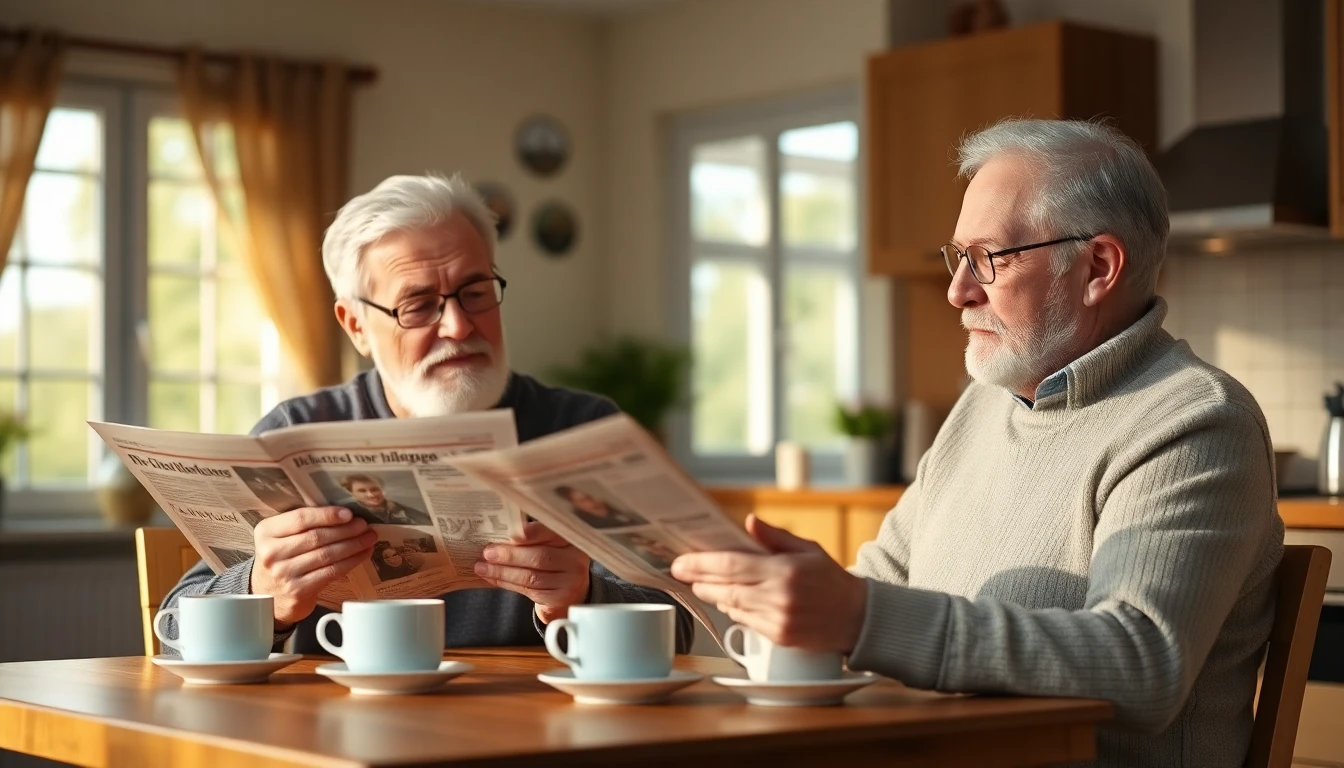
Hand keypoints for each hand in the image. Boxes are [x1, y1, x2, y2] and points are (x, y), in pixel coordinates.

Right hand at [251, 506, 377, 627]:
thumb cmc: (281, 558)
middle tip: (364, 525)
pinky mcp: (298, 590)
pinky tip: (363, 554)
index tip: (348, 513)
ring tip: (369, 538)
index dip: (327, 515)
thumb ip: (303, 524)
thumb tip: (344, 514)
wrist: (268, 594)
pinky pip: (331, 572)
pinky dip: (351, 561)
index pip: (300, 519)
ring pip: (326, 554)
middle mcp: (271, 553)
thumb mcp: (280, 537)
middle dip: (346, 530)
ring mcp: (284, 573)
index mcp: (266, 532)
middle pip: (316, 537)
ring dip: (353, 545)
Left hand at [474, 522, 589, 623]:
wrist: (568, 593)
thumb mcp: (547, 546)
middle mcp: (575, 559)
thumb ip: (529, 539)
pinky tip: (492, 578)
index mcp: (571, 539)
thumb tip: (496, 536)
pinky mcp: (559, 599)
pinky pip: (529, 590)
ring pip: (531, 576)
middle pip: (539, 556)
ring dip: (502, 571)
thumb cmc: (551, 564)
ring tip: (482, 567)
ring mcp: (570, 582)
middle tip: (487, 553)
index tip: (509, 533)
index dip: (531, 533)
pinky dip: (506, 583)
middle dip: (509, 555)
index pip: (551, 533)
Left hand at [670, 514, 867, 653]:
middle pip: (725, 588)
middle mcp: (779, 597)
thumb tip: (748, 522)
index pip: (732, 566)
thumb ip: (775, 537)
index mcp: (785, 571)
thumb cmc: (831, 580)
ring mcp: (778, 620)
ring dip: (714, 595)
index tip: (681, 561)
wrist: (858, 618)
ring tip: (703, 584)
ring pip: (732, 606)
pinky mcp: (779, 637)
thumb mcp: (808, 549)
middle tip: (681, 572)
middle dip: (699, 580)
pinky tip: (730, 599)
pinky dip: (734, 609)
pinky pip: (745, 621)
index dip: (702, 564)